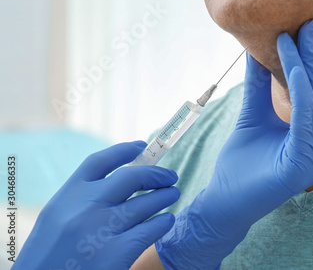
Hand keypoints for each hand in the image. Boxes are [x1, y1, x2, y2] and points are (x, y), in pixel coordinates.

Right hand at [13, 141, 180, 269]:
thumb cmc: (48, 256)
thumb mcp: (57, 218)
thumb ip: (82, 199)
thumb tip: (118, 181)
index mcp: (67, 195)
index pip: (100, 161)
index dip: (124, 150)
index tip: (142, 146)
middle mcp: (85, 207)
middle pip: (132, 177)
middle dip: (156, 174)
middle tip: (170, 176)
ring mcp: (101, 229)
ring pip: (147, 203)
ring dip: (165, 196)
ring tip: (173, 194)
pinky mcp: (116, 253)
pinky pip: (150, 229)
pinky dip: (163, 222)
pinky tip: (166, 221)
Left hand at [155, 20, 312, 268]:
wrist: (223, 202)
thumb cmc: (239, 164)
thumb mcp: (252, 115)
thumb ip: (259, 86)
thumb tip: (257, 50)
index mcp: (310, 136)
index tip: (307, 30)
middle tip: (310, 23)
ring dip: (308, 65)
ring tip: (300, 34)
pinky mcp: (305, 163)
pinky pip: (305, 117)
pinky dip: (301, 87)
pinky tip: (295, 62)